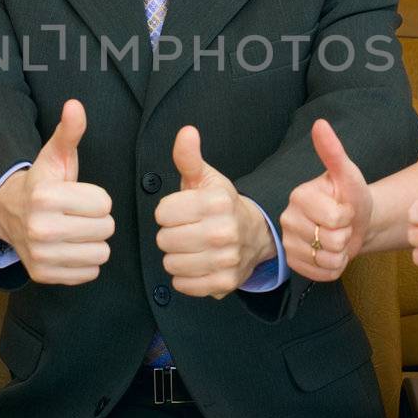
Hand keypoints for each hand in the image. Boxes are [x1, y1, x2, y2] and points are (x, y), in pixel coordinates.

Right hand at [0, 99, 114, 285]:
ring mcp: (41, 255)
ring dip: (94, 242)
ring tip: (76, 230)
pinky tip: (70, 247)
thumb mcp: (56, 155)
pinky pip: (89, 273)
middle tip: (79, 214)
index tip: (79, 196)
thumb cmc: (42, 183)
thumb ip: (69, 131)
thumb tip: (75, 105)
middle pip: (105, 229)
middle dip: (98, 220)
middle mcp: (40, 228)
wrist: (9, 214)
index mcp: (46, 197)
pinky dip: (84, 262)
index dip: (97, 198)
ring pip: (101, 253)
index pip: (104, 203)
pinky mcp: (44, 275)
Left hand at [154, 126, 273, 298]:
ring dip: (176, 257)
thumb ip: (189, 157)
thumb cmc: (221, 205)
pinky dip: (184, 277)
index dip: (167, 212)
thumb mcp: (206, 178)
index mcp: (216, 202)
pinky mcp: (224, 283)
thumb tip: (186, 132)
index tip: (181, 211)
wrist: (255, 235)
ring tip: (191, 247)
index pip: (162, 213)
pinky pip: (182, 285)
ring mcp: (225, 260)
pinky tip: (197, 263)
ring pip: (171, 264)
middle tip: (186, 230)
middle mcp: (223, 231)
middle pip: (164, 240)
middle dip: (170, 235)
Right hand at [280, 119, 372, 281]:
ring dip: (341, 253)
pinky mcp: (293, 263)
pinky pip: (321, 274)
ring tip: (337, 239)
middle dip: (345, 236)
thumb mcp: (349, 175)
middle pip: (330, 240)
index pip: (334, 219)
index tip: (344, 208)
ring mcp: (288, 243)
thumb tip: (320, 124)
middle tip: (342, 226)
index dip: (347, 217)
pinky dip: (334, 268)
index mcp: (299, 195)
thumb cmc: (352, 197)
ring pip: (326, 259)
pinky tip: (332, 253)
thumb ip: (333, 152)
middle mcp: (287, 218)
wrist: (355, 222)